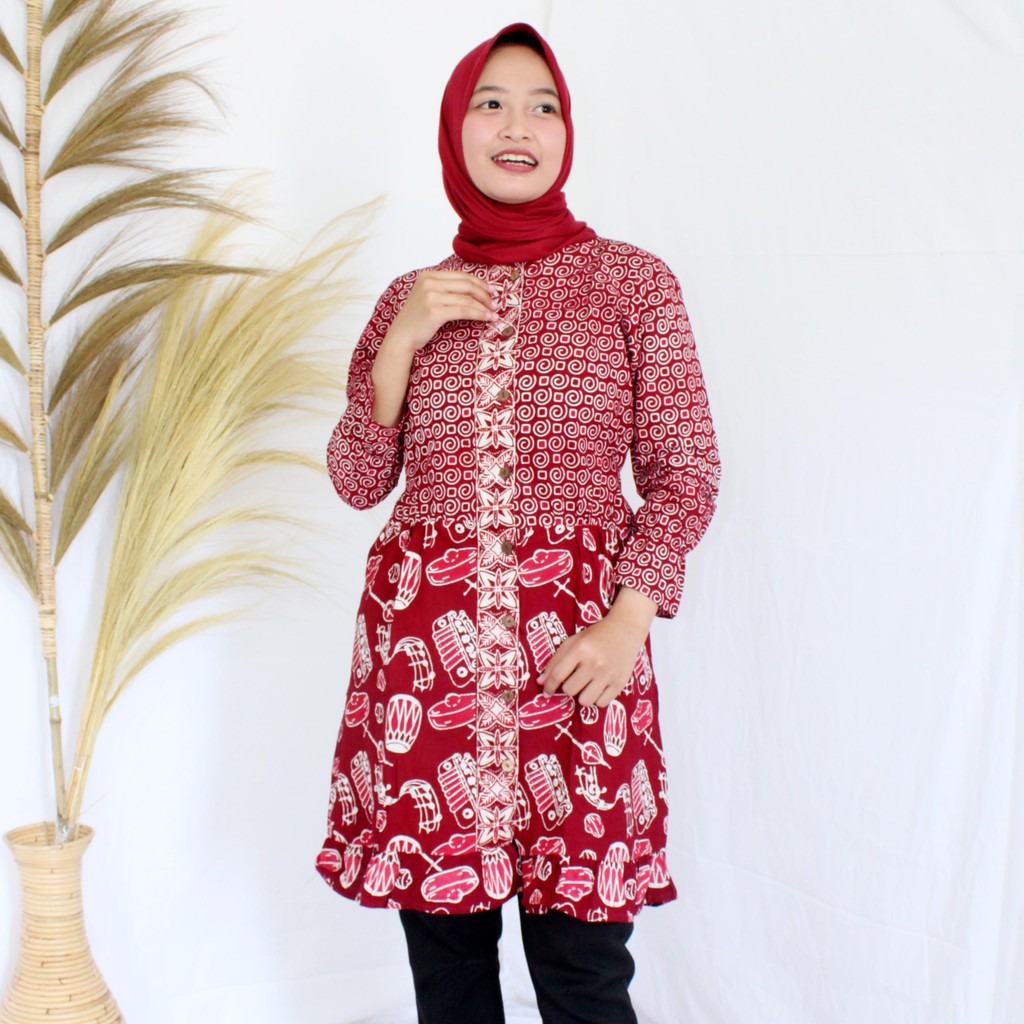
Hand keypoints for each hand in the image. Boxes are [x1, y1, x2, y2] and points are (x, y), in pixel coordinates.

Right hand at [385, 269, 497, 352]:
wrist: (401, 337)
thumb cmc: (417, 321)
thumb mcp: (428, 297)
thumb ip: (445, 289)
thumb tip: (473, 290)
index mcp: (428, 275)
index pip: (461, 275)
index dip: (479, 282)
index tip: (492, 291)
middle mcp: (429, 282)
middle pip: (466, 284)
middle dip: (485, 293)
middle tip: (496, 303)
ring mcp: (431, 296)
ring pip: (467, 298)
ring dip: (484, 306)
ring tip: (494, 313)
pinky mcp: (435, 311)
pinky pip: (464, 310)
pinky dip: (479, 314)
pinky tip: (488, 319)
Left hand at [538, 589, 656, 706]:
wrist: (625, 629)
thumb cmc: (595, 636)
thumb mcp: (573, 642)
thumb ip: (556, 661)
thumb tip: (541, 683)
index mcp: (580, 649)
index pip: (558, 675)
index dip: (549, 686)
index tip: (547, 691)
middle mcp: (595, 662)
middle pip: (570, 690)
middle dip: (568, 687)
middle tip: (574, 680)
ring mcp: (609, 674)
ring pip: (585, 701)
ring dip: (582, 695)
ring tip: (586, 685)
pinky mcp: (620, 683)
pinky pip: (601, 703)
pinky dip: (597, 699)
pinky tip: (598, 688)